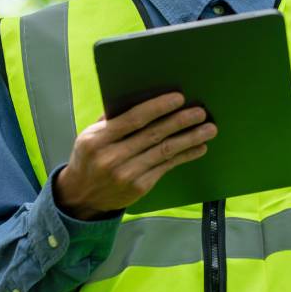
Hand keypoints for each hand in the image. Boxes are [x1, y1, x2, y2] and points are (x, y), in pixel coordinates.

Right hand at [53, 92, 216, 219]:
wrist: (80, 196)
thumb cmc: (90, 158)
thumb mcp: (90, 136)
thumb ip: (112, 118)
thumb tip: (141, 95)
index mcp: (97, 139)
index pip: (132, 119)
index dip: (157, 108)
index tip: (179, 98)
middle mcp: (111, 157)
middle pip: (153, 135)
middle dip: (180, 121)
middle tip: (200, 112)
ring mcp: (126, 174)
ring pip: (164, 152)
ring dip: (190, 139)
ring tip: (209, 129)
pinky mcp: (138, 187)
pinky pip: (167, 167)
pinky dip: (185, 156)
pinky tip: (199, 147)